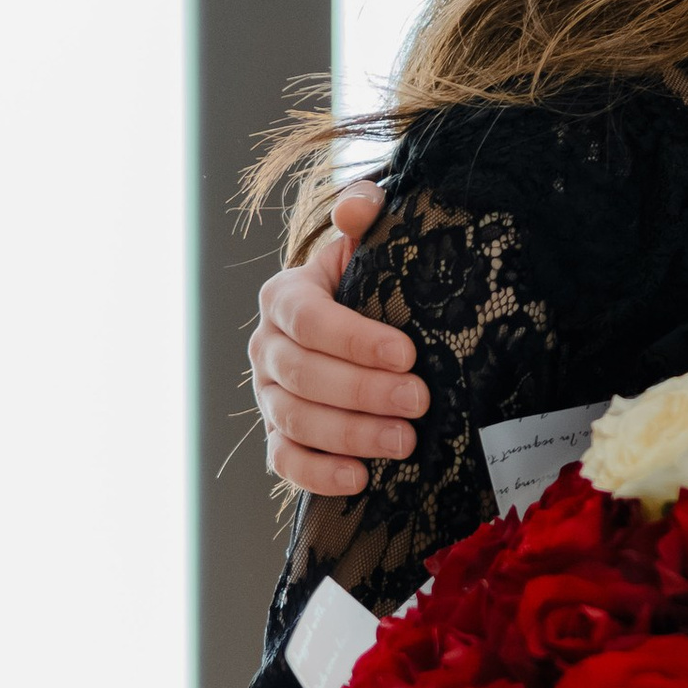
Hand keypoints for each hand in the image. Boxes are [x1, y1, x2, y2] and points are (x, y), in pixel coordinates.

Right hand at [248, 180, 424, 496]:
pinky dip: (318, 475)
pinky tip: (361, 478)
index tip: (408, 353)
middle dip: (364, 392)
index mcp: (285, 297)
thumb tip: (356, 209)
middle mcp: (267, 348)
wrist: (357, 320)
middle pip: (304, 376)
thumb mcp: (369, 243)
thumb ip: (365, 214)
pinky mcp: (278, 436)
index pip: (308, 319)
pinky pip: (285, 462)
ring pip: (296, 421)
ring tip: (405, 442)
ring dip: (351, 435)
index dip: (355, 340)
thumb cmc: (370, 282)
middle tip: (420, 402)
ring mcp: (268, 395)